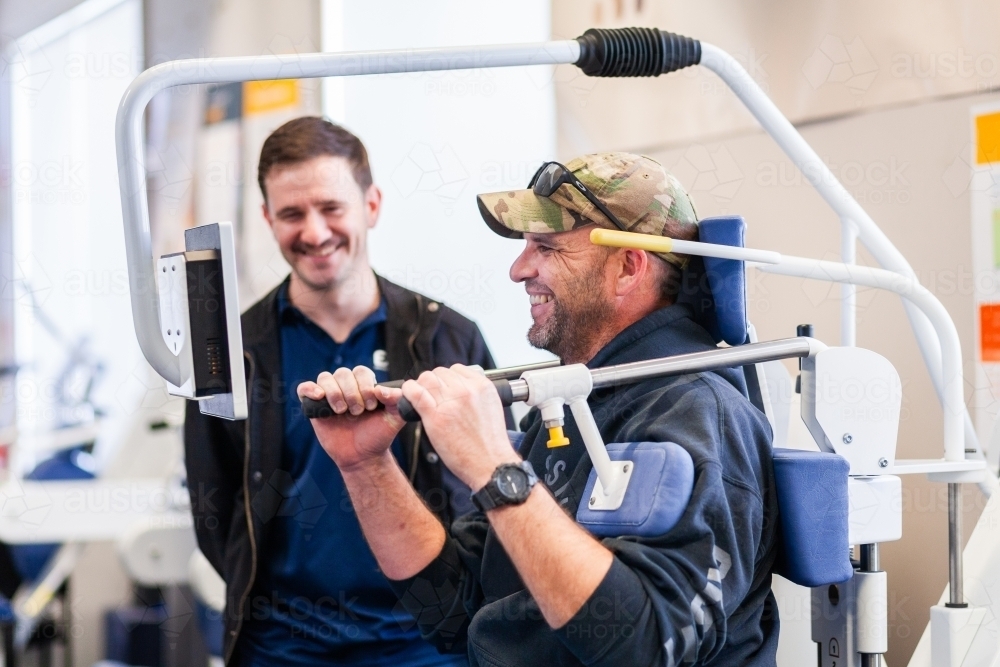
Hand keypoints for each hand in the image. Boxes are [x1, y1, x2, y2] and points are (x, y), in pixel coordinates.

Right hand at [298, 366, 404, 471]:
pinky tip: (319, 396)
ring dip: (335, 393)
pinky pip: (304, 389)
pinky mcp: (314, 406)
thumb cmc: (377, 435)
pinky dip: (309, 389)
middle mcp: (346, 387)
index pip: (361, 371)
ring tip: (342, 411)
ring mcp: (329, 396)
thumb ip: (396, 400)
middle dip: (351, 392)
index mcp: (364, 385)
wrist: (362, 456)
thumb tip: (381, 389)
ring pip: (325, 378)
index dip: (365, 385)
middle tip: (358, 412)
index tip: (372, 405)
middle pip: (342, 373)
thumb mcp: (394, 418)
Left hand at [401, 365, 518, 489]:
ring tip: (421, 398)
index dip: (446, 379)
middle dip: (433, 383)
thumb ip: (476, 395)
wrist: (491, 464)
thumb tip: (460, 388)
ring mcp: (450, 402)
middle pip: (439, 372)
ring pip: (426, 379)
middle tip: (430, 396)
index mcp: (482, 387)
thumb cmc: (490, 443)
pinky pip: (415, 392)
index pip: (456, 369)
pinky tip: (409, 396)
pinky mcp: (435, 416)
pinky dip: (409, 391)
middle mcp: (467, 390)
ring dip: (421, 386)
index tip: (443, 389)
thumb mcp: (491, 408)